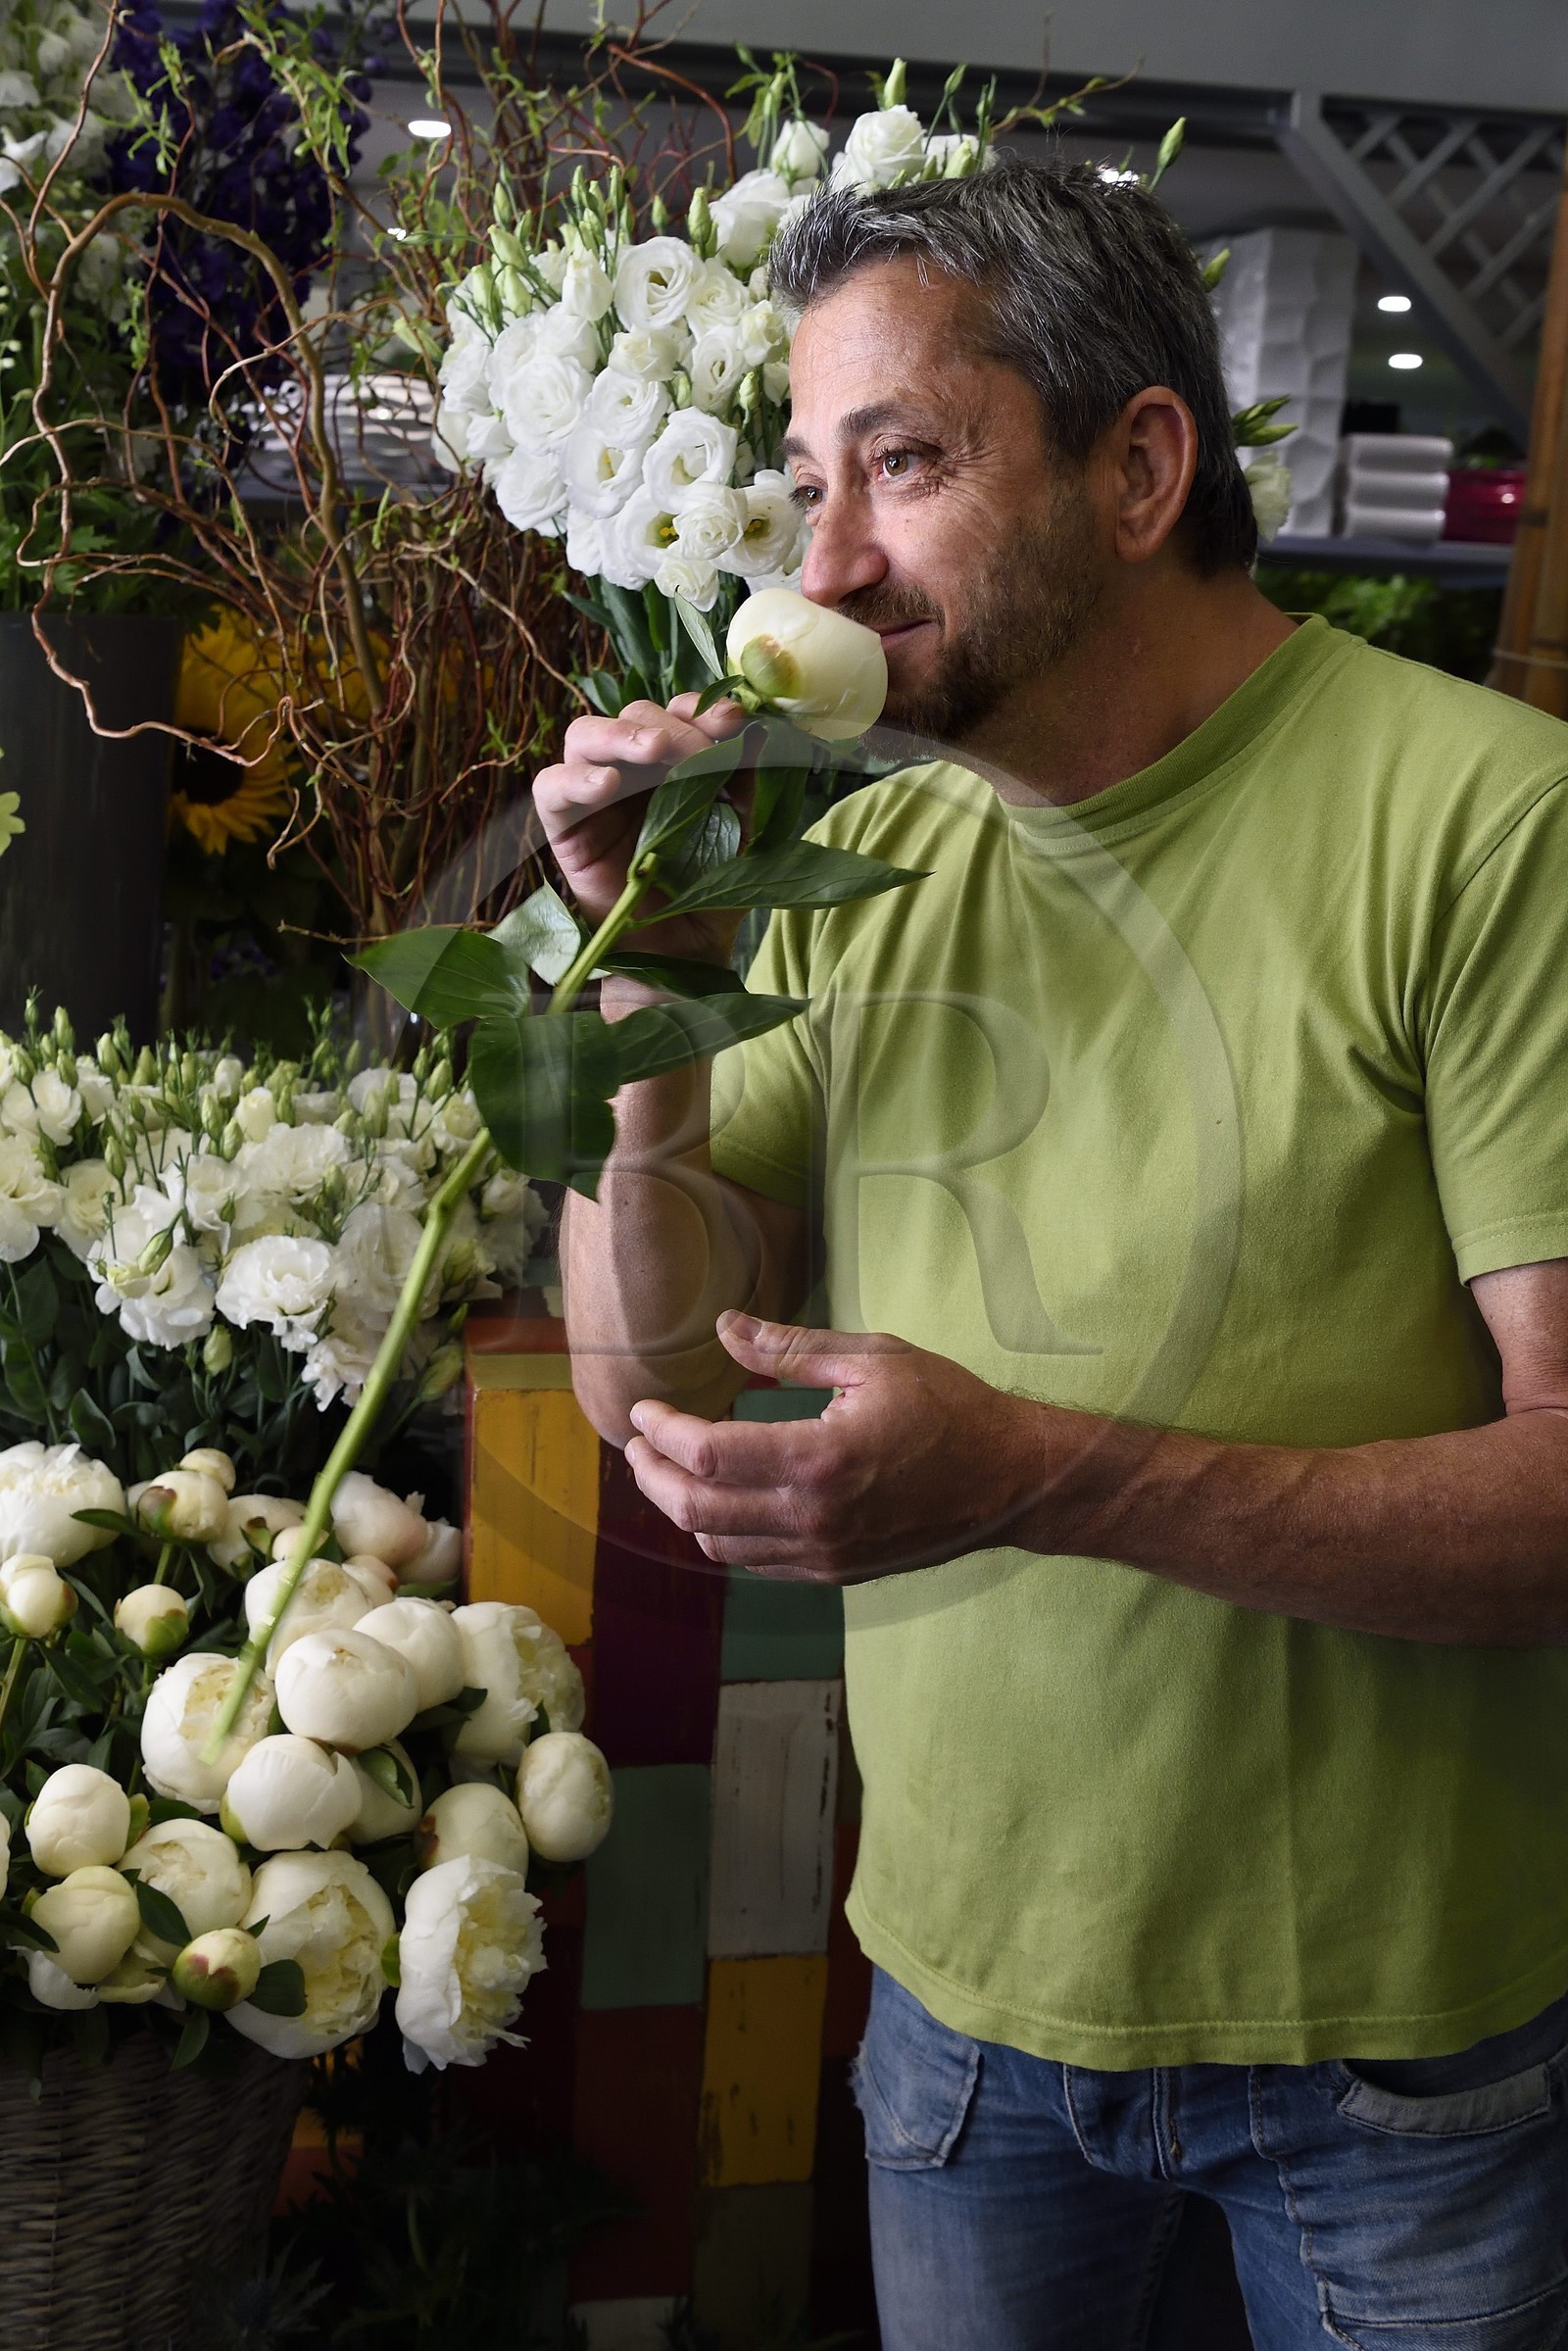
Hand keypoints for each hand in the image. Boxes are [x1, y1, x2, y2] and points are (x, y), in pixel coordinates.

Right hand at [533, 690, 748, 964]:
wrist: (684, 951)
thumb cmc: (709, 891)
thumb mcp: (740, 830)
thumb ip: (742, 780)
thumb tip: (752, 727)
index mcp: (670, 763)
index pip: (674, 713)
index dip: (699, 709)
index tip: (733, 723)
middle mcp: (629, 771)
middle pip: (633, 715)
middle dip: (671, 727)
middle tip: (699, 753)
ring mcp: (592, 796)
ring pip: (585, 735)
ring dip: (622, 734)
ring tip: (654, 751)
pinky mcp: (564, 828)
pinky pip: (551, 788)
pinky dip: (577, 779)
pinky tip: (610, 784)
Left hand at [623, 1312, 1049, 1580]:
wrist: (1011, 1479)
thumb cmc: (949, 1407)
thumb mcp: (872, 1359)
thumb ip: (788, 1349)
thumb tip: (724, 1327)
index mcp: (819, 1459)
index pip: (706, 1454)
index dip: (662, 1432)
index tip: (643, 1411)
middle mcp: (814, 1517)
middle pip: (696, 1510)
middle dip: (652, 1476)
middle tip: (639, 1444)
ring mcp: (824, 1552)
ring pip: (718, 1544)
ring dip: (681, 1508)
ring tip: (671, 1470)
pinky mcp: (836, 1571)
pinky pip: (756, 1563)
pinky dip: (723, 1532)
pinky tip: (721, 1500)